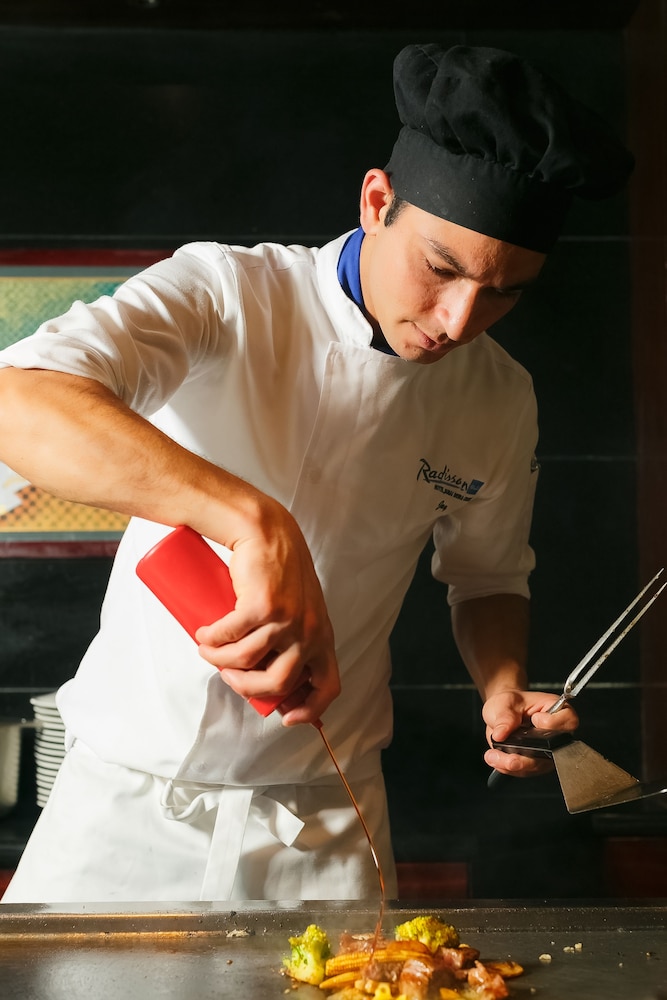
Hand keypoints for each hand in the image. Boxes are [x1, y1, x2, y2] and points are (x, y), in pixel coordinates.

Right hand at [193, 500, 340, 726]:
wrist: (268, 532)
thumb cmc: (278, 572)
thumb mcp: (298, 608)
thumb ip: (291, 637)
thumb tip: (261, 674)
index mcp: (322, 637)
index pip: (328, 686)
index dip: (310, 710)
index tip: (285, 716)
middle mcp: (308, 632)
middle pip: (277, 683)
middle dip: (245, 688)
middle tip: (228, 676)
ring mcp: (286, 620)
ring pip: (246, 661)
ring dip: (218, 661)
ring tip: (206, 649)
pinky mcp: (262, 607)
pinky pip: (230, 637)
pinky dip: (211, 641)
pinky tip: (203, 636)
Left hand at [482, 689, 578, 777]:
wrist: (502, 712)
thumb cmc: (510, 703)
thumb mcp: (504, 702)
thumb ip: (505, 716)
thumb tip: (501, 734)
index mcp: (556, 711)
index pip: (568, 721)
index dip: (553, 723)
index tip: (536, 719)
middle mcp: (556, 734)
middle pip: (553, 751)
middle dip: (527, 757)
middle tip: (509, 758)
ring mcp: (547, 752)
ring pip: (536, 766)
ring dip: (513, 765)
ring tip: (494, 757)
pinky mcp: (536, 763)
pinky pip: (524, 772)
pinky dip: (507, 768)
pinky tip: (496, 759)